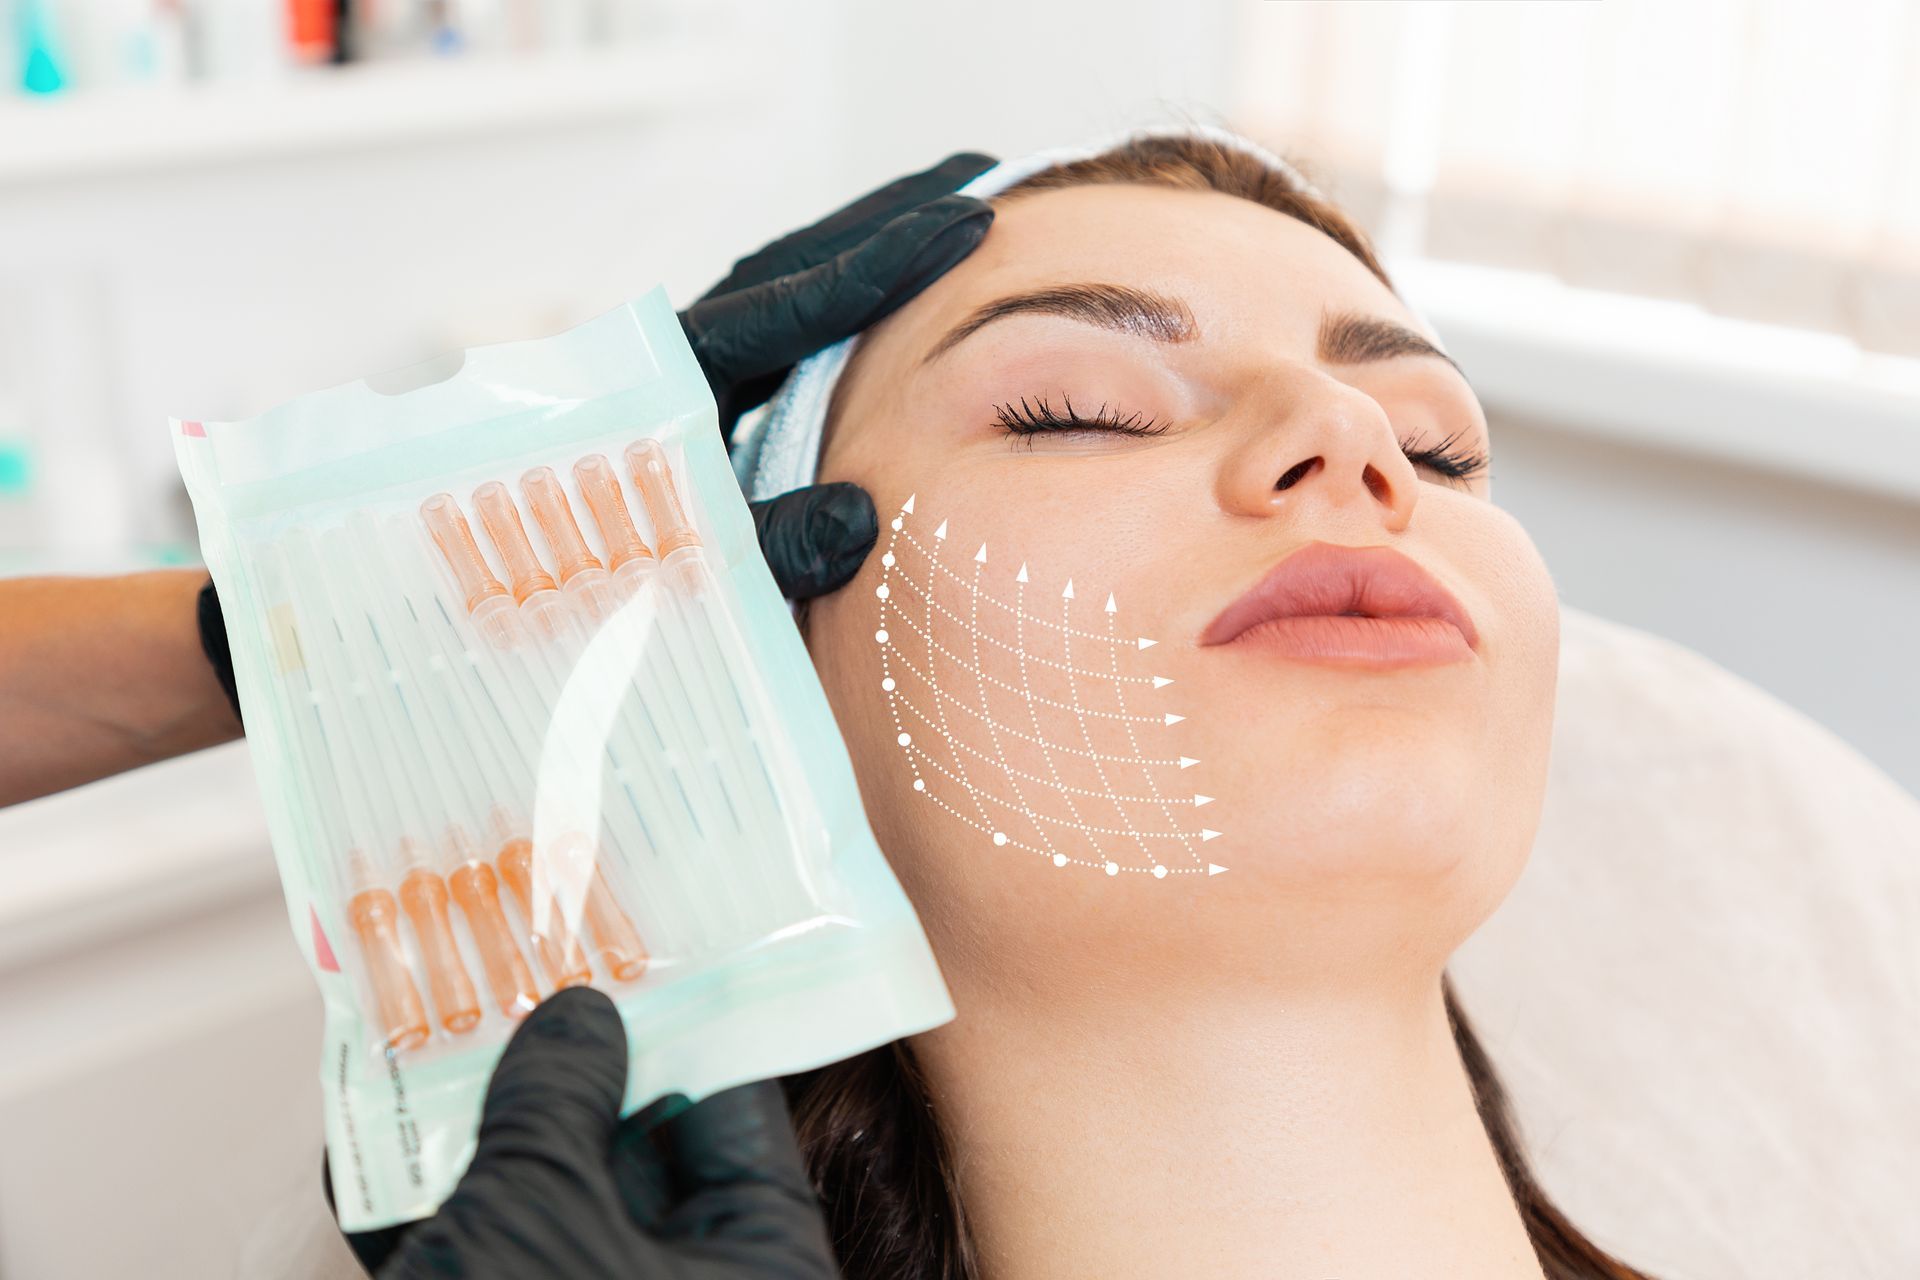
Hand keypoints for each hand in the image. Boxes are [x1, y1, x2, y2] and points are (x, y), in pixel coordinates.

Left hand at [196, 151, 996, 713]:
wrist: (342, 641)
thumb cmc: (474, 618)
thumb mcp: (630, 587)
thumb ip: (737, 557)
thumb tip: (852, 518)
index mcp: (636, 390)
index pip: (776, 305)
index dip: (875, 266)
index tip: (966, 221)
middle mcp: (646, 384)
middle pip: (777, 276)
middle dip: (875, 233)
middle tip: (978, 189)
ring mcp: (651, 413)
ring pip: (763, 317)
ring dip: (853, 274)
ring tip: (944, 239)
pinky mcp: (656, 458)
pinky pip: (752, 382)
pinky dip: (824, 346)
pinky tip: (875, 350)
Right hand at [339, 987, 839, 1279]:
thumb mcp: (542, 1210)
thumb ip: (560, 1099)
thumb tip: (580, 1013)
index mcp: (762, 1266)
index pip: (733, 1108)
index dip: (675, 1019)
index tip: (624, 944)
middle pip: (637, 1150)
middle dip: (563, 1070)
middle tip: (512, 974)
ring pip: (550, 1204)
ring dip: (478, 1132)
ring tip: (422, 1041)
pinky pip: (493, 1254)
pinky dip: (436, 1213)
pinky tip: (369, 1153)